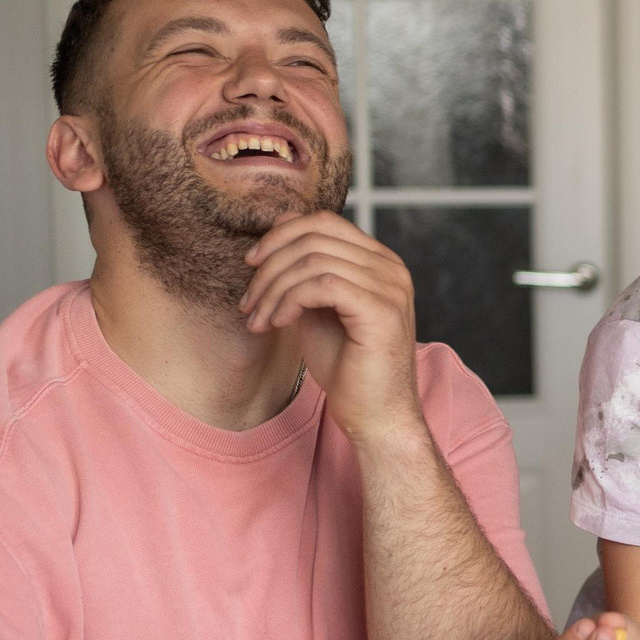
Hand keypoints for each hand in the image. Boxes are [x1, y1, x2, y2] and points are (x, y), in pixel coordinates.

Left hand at [241, 213, 421, 446]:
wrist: (376, 416)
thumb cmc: (348, 369)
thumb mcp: (319, 309)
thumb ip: (306, 274)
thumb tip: (280, 230)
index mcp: (380, 262)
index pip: (324, 223)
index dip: (280, 236)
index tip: (252, 264)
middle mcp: (391, 268)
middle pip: (315, 236)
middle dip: (270, 266)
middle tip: (248, 301)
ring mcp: (390, 287)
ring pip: (314, 260)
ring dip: (273, 289)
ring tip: (258, 319)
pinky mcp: (382, 310)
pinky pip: (322, 285)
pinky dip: (289, 300)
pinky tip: (278, 323)